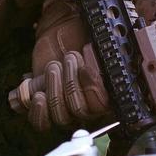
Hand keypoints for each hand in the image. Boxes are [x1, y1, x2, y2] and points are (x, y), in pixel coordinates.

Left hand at [9, 0, 109, 129]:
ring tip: (53, 67)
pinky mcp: (44, 108)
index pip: (101, 105)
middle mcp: (88, 106)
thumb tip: (116, 53)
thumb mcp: (98, 38)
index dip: (91, 88)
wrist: (60, 32)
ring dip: (54, 89)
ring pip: (60, 116)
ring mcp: (65, 109)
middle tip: (68, 58)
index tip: (85, 67)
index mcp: (107, 92)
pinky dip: (38, 111)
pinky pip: (42, 123)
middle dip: (70, 83)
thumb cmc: (82, 34)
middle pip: (79, 111)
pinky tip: (38, 96)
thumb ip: (108, 48)